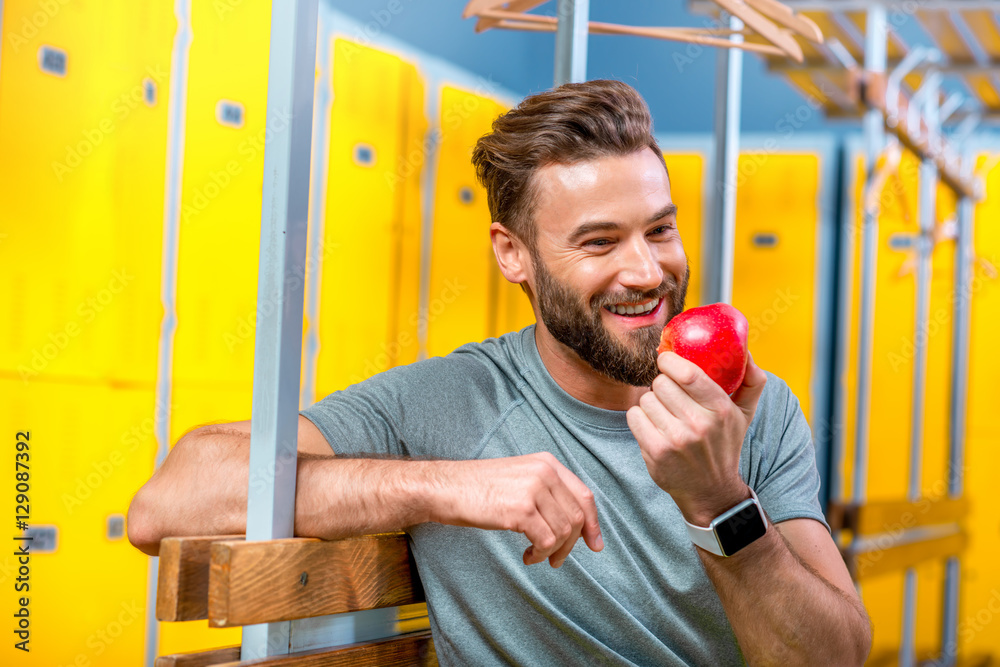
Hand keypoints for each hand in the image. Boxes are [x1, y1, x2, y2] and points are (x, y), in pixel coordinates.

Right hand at [430, 453, 602, 567]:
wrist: (446, 488)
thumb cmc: (479, 488)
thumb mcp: (520, 479)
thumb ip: (548, 493)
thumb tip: (577, 526)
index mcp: (547, 463)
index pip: (584, 495)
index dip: (593, 523)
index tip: (594, 544)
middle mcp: (545, 472)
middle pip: (577, 517)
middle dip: (571, 545)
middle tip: (556, 560)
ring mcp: (533, 489)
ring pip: (564, 532)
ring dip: (552, 551)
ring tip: (535, 555)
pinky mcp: (521, 510)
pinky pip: (547, 541)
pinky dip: (541, 554)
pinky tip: (527, 555)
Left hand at [626, 351, 766, 525]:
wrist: (710, 491)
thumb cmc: (724, 444)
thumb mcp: (745, 415)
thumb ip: (752, 381)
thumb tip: (747, 352)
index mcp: (721, 410)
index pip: (687, 373)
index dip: (670, 361)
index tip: (666, 360)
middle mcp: (699, 424)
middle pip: (661, 383)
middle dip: (661, 384)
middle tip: (668, 394)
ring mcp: (676, 439)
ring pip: (646, 399)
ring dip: (650, 403)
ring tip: (664, 414)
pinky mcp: (656, 452)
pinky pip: (634, 416)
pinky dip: (639, 418)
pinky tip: (652, 426)